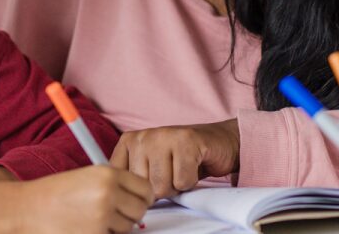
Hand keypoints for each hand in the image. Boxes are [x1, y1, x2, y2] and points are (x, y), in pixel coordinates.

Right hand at [12, 166, 152, 233]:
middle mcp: (108, 193)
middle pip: (140, 210)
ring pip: (127, 227)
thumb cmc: (53, 193)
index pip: (145, 188)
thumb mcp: (87, 176)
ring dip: (115, 226)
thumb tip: (141, 198)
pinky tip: (85, 227)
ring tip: (92, 218)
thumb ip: (114, 184)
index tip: (135, 200)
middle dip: (131, 214)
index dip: (142, 196)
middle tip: (115, 213)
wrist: (27, 209)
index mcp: (108, 174)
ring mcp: (102, 217)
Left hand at [110, 118, 240, 197]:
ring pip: (162, 186)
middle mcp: (142, 136)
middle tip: (173, 172)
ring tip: (182, 168)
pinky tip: (193, 165)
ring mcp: (163, 136)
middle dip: (162, 188)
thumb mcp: (149, 167)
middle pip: (144, 187)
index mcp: (128, 142)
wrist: (217, 142)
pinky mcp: (186, 140)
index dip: (141, 190)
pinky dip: (191, 180)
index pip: (122, 182)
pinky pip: (182, 181)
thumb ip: (133, 179)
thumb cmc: (181, 158)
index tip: (153, 180)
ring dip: (177, 185)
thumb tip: (122, 202)